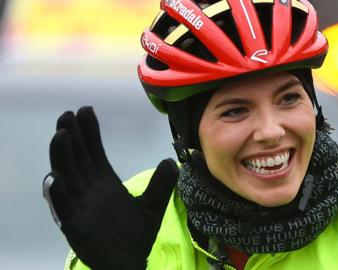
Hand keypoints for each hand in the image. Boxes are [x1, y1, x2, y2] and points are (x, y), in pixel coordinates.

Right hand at [43, 106, 177, 269]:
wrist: (130, 262)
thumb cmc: (136, 235)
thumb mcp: (153, 206)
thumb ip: (161, 185)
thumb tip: (170, 162)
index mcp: (105, 183)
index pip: (95, 152)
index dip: (89, 132)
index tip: (86, 110)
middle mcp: (89, 190)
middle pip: (78, 159)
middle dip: (73, 137)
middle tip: (68, 114)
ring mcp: (79, 206)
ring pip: (67, 177)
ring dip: (62, 156)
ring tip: (61, 135)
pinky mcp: (75, 226)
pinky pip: (63, 208)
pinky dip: (58, 194)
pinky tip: (54, 178)